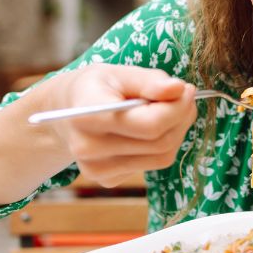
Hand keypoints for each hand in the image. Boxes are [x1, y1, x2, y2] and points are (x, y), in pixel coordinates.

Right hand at [46, 64, 196, 185]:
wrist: (66, 113)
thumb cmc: (96, 88)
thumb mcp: (119, 73)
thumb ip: (149, 80)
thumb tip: (179, 89)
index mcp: (87, 115)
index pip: (149, 124)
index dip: (176, 108)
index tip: (186, 89)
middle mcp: (88, 148)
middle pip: (159, 142)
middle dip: (181, 118)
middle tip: (184, 97)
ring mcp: (97, 169)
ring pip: (161, 157)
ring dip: (176, 132)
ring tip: (170, 110)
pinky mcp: (107, 179)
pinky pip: (152, 165)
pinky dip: (162, 146)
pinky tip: (150, 129)